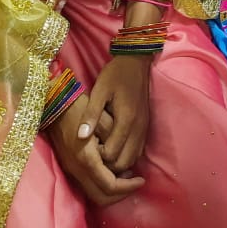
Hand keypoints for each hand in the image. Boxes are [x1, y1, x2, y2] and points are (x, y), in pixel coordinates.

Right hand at [46, 93, 144, 206]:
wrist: (53, 104)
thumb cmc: (79, 108)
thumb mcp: (102, 120)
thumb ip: (114, 141)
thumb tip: (127, 161)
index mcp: (86, 159)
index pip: (110, 186)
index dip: (128, 187)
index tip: (141, 179)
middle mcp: (77, 170)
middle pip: (101, 197)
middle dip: (121, 194)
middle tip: (135, 181)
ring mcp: (71, 170)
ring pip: (94, 194)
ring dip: (112, 190)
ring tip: (126, 175)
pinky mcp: (69, 167)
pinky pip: (88, 186)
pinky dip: (103, 184)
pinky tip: (113, 170)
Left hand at [77, 55, 152, 174]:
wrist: (136, 62)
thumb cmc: (115, 75)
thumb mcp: (99, 90)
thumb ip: (91, 114)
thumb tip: (80, 137)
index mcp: (126, 119)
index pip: (112, 154)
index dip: (98, 157)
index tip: (87, 148)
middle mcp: (138, 128)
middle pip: (124, 163)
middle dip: (108, 165)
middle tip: (94, 153)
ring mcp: (144, 129)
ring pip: (133, 160)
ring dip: (118, 162)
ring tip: (102, 152)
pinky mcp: (146, 127)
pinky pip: (137, 151)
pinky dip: (126, 155)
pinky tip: (113, 147)